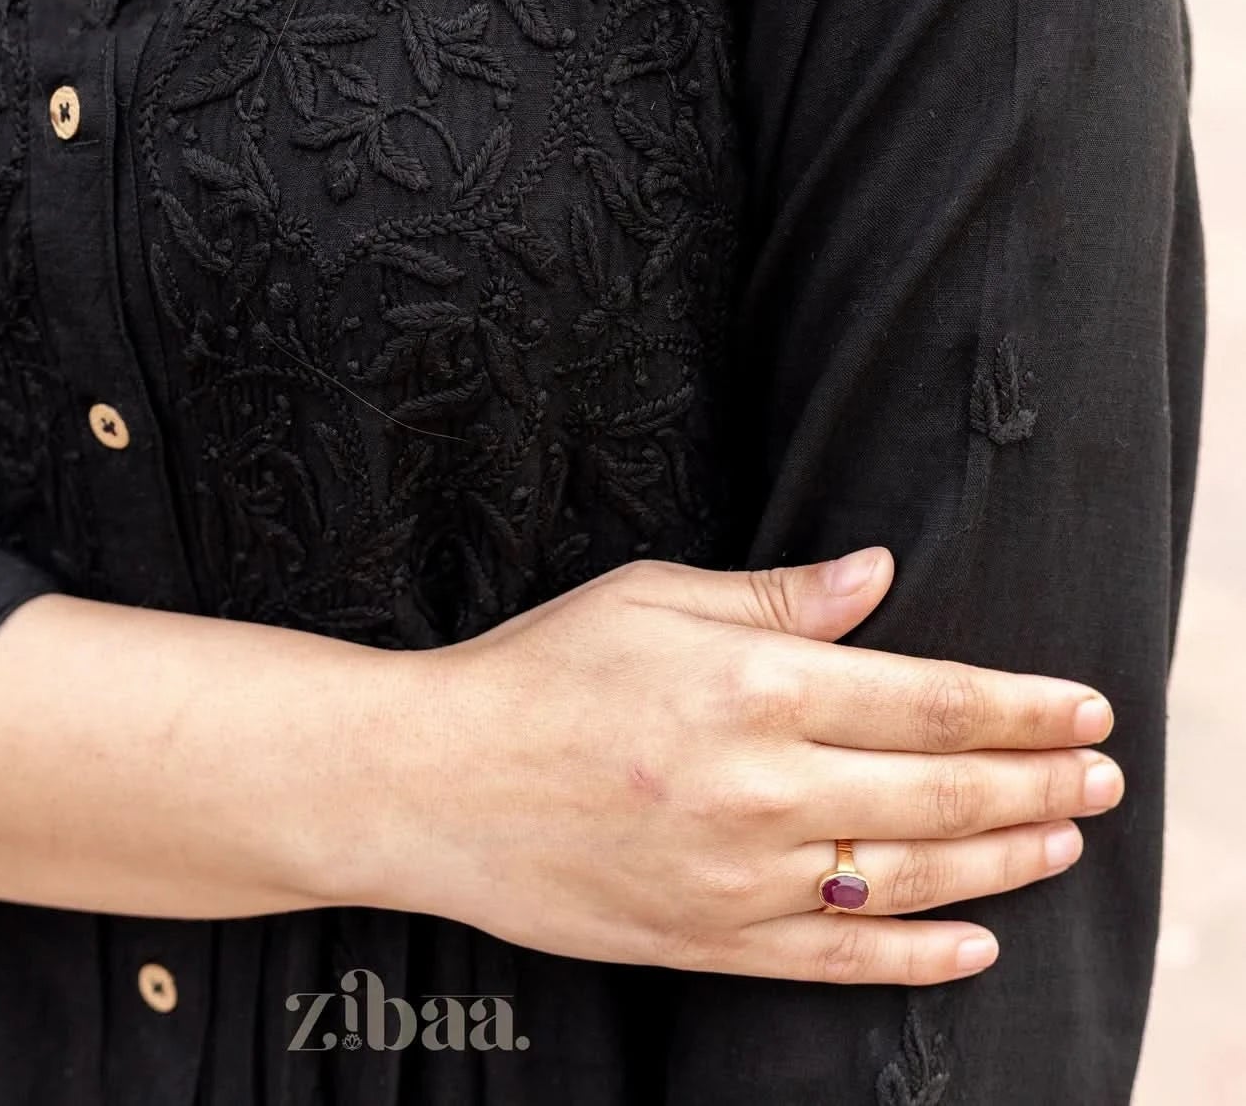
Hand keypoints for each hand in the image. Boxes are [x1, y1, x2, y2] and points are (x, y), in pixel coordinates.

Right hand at [384, 548, 1120, 984]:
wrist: (431, 781)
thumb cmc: (542, 668)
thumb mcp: (654, 597)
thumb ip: (780, 597)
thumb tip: (881, 576)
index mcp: (753, 684)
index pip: (926, 700)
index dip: (1019, 706)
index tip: (1084, 704)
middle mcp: (760, 786)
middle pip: (938, 792)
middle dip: (1037, 782)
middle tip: (1105, 775)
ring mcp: (737, 877)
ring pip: (906, 877)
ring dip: (1002, 861)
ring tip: (1065, 840)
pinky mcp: (707, 942)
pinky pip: (838, 960)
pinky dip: (918, 957)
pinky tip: (976, 943)